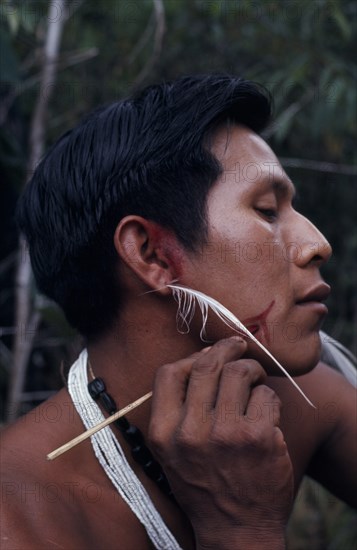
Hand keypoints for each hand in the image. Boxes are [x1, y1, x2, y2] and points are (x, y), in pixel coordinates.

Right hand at [148, 337, 293, 549]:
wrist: (237, 530)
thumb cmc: (205, 484)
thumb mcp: (172, 453)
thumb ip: (176, 410)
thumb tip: (199, 359)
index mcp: (163, 434)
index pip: (168, 373)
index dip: (191, 356)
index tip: (208, 354)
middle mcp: (190, 432)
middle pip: (206, 365)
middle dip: (226, 348)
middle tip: (239, 346)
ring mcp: (225, 434)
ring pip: (239, 373)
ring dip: (251, 370)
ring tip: (255, 379)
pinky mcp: (258, 437)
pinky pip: (265, 394)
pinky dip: (268, 397)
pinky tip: (266, 412)